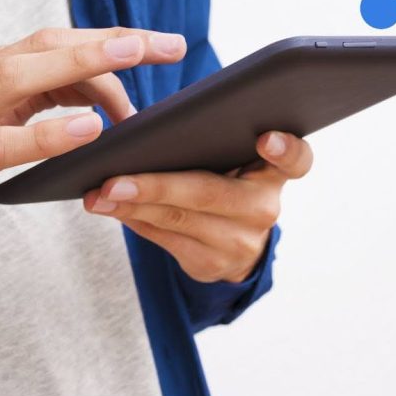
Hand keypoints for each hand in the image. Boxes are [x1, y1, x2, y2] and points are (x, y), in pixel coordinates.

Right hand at [0, 27, 185, 284]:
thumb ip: (34, 107)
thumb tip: (98, 105)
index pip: (52, 41)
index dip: (108, 41)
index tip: (157, 44)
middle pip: (47, 45)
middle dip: (111, 42)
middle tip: (167, 45)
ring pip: (24, 76)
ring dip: (83, 65)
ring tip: (134, 60)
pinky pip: (5, 141)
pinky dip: (49, 132)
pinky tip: (89, 129)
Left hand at [83, 132, 312, 282]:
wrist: (236, 243)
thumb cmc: (225, 180)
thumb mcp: (233, 161)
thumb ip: (213, 142)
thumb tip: (151, 131)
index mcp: (273, 173)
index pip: (296, 160)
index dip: (285, 149)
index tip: (265, 138)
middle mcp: (264, 208)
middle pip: (210, 193)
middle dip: (157, 185)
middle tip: (115, 179)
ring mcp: (239, 241)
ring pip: (178, 219)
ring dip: (132, 205)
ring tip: (99, 192)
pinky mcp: (211, 264)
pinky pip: (163, 239)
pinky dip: (132, 220)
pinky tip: (109, 208)